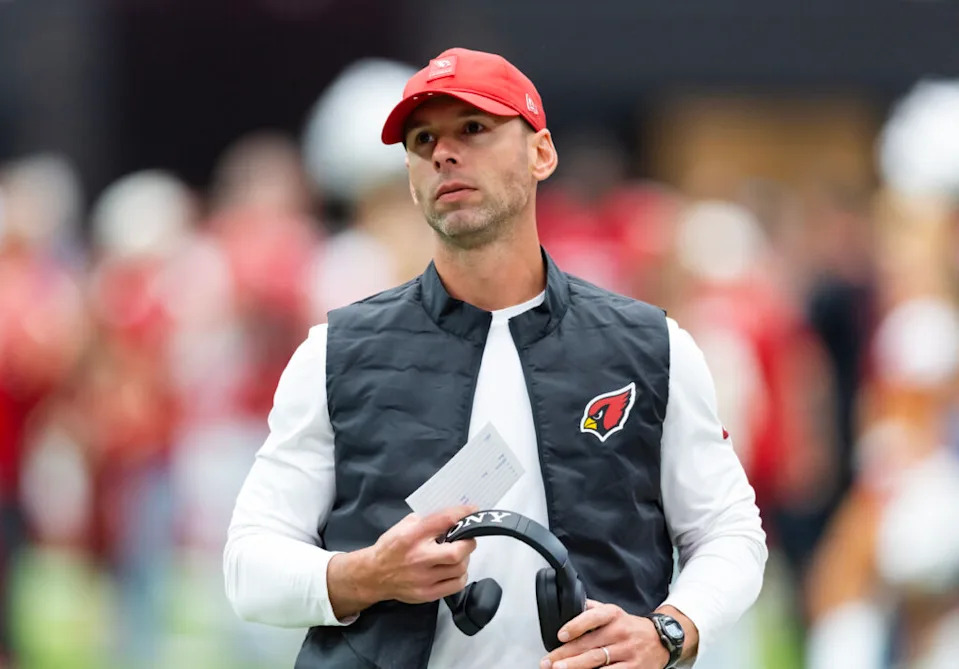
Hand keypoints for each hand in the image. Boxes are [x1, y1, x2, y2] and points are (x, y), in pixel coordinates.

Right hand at [367, 505, 478, 603]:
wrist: (373, 575)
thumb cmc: (390, 547)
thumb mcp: (404, 525)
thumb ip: (427, 521)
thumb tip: (451, 518)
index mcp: (412, 536)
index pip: (444, 521)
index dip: (463, 514)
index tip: (472, 511)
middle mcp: (419, 558)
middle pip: (457, 552)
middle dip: (468, 543)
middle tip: (467, 538)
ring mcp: (424, 579)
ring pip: (460, 569)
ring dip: (464, 559)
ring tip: (458, 554)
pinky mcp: (427, 594)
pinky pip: (456, 586)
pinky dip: (461, 575)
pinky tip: (454, 569)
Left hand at [540, 599, 668, 668]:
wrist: (662, 640)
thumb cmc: (630, 627)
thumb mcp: (614, 612)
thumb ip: (592, 608)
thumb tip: (569, 604)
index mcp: (613, 615)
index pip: (593, 617)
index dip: (576, 625)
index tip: (560, 635)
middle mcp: (620, 632)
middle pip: (589, 644)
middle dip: (566, 654)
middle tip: (549, 661)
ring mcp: (628, 652)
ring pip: (598, 661)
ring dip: (576, 666)